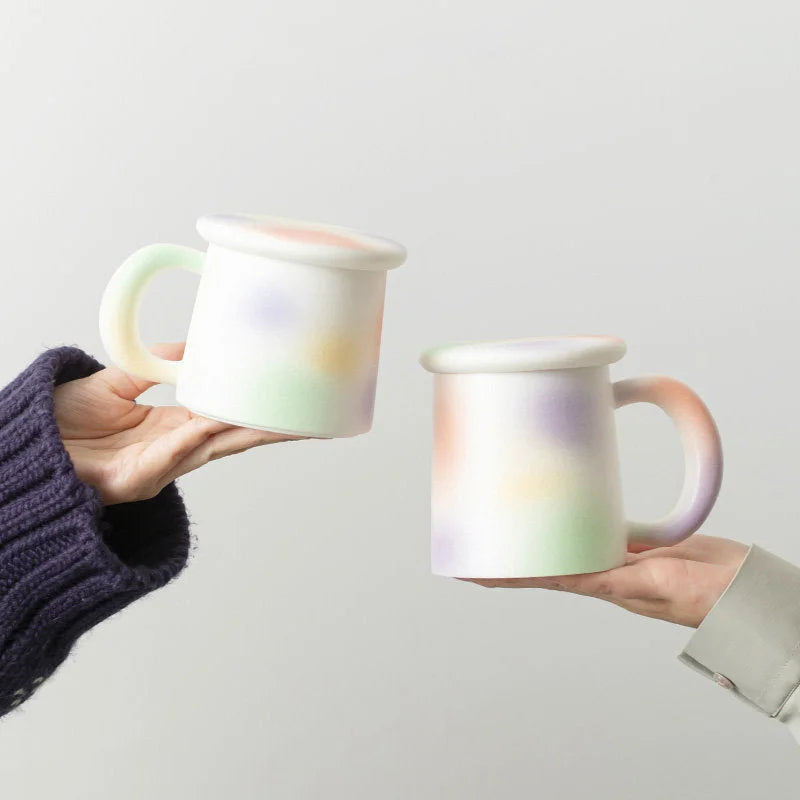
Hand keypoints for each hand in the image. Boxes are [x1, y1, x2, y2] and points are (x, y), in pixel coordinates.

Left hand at [54, 343, 299, 504]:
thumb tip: (191, 348)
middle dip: (275, 429)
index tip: (290, 400)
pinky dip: (197, 435)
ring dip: (250, 432)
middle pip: (235, 437)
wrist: (25, 448)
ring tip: (287, 420)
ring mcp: (159, 467)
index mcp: (172, 428)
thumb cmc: (61, 423)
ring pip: (214, 447)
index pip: (226, 417)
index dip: (258, 411)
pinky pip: (173, 452)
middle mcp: (174, 450)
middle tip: (315, 420)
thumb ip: (152, 367)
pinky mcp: (137, 479)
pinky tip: (220, 421)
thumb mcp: (114, 381)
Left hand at [464, 535, 747, 627]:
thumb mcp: (653, 584)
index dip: (503, 576)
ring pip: (568, 542)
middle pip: (545, 560)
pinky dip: (580, 519)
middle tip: (478, 535)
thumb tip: (581, 578)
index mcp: (600, 586)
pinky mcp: (638, 543)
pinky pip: (599, 528)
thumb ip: (618, 580)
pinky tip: (568, 508)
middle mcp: (602, 573)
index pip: (538, 578)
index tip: (469, 572)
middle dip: (512, 551)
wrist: (740, 589)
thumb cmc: (703, 598)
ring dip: (541, 534)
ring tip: (513, 518)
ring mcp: (619, 558)